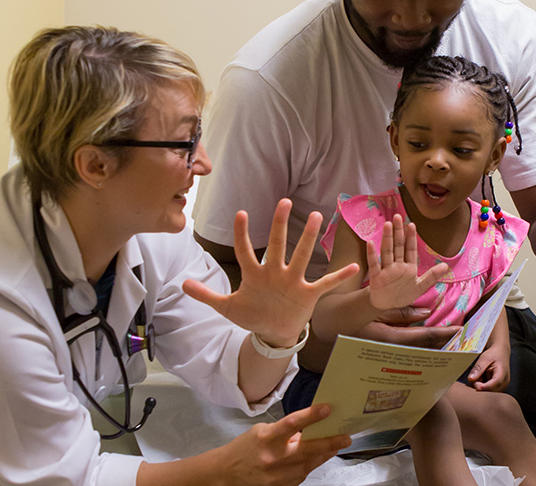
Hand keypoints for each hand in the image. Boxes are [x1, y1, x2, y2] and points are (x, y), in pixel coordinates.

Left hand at [184, 199, 359, 345]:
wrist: (273, 333)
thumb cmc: (252, 315)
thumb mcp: (227, 308)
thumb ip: (206, 295)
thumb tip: (182, 284)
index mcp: (255, 274)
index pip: (245, 251)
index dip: (242, 235)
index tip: (241, 214)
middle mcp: (275, 273)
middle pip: (277, 245)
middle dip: (279, 224)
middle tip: (284, 202)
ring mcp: (293, 281)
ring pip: (302, 256)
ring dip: (309, 238)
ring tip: (317, 216)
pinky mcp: (307, 294)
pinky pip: (325, 284)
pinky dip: (338, 277)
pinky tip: (354, 267)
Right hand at [216, 404, 350, 485]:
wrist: (227, 474)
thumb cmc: (244, 449)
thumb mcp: (262, 431)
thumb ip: (285, 430)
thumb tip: (308, 428)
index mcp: (267, 438)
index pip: (292, 424)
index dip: (311, 415)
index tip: (327, 409)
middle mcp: (274, 458)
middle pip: (308, 449)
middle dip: (330, 442)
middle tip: (345, 437)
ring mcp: (279, 475)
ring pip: (310, 463)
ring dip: (324, 453)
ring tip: (335, 444)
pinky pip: (303, 474)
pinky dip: (310, 464)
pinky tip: (315, 457)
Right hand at [357, 312, 461, 349]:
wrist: (329, 324)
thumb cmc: (351, 312)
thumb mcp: (377, 306)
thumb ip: (401, 311)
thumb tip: (426, 313)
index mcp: (390, 338)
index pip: (424, 338)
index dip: (444, 334)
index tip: (460, 331)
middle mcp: (390, 350)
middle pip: (424, 349)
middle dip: (443, 344)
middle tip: (461, 339)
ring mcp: (386, 354)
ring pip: (416, 352)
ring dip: (433, 346)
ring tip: (450, 341)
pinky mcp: (384, 354)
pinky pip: (407, 351)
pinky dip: (420, 346)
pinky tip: (429, 344)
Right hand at [367, 215, 448, 310]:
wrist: (387, 306)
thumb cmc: (403, 294)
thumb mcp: (420, 286)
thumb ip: (432, 276)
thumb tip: (446, 266)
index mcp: (409, 267)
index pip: (410, 249)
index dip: (411, 237)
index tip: (412, 224)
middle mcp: (397, 265)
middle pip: (398, 246)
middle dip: (398, 232)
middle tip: (397, 217)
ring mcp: (386, 270)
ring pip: (387, 251)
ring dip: (387, 238)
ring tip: (388, 225)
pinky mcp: (376, 277)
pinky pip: (374, 264)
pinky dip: (372, 254)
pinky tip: (370, 243)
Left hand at [467, 345, 509, 391]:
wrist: (501, 353)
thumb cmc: (494, 354)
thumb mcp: (485, 358)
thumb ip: (478, 368)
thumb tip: (471, 379)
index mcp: (503, 373)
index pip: (495, 383)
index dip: (485, 387)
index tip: (476, 387)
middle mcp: (504, 383)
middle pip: (489, 390)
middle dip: (479, 385)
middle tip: (475, 375)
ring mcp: (501, 387)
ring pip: (486, 392)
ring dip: (479, 385)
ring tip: (480, 375)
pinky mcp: (497, 389)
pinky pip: (486, 391)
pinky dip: (481, 386)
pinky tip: (482, 378)